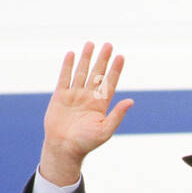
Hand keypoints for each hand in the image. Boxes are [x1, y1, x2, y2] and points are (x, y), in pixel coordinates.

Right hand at [38, 42, 134, 185]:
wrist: (64, 148)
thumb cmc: (86, 142)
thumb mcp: (105, 130)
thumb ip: (117, 115)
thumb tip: (131, 101)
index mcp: (100, 105)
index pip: (110, 83)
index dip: (115, 70)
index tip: (121, 57)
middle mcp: (88, 97)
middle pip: (97, 74)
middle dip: (103, 59)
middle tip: (108, 45)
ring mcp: (74, 95)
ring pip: (81, 72)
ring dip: (86, 58)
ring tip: (91, 44)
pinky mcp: (60, 96)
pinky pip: (64, 77)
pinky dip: (68, 66)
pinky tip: (72, 54)